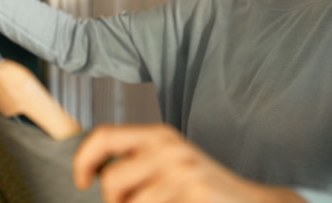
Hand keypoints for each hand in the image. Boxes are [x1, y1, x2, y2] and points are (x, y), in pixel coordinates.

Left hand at [73, 124, 304, 202]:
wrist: (250, 202)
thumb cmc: (200, 187)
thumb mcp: (167, 163)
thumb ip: (135, 162)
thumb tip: (91, 172)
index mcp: (157, 135)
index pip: (103, 136)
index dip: (83, 159)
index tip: (81, 181)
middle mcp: (167, 147)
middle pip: (111, 181)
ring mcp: (182, 170)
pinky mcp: (194, 190)